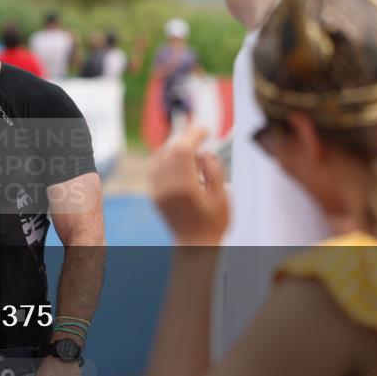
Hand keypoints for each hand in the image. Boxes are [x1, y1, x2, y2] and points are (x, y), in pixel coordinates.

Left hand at [150, 124, 228, 245]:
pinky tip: (176, 157)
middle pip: (171, 150)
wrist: (195, 246)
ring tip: (191, 146)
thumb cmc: (214, 223)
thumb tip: (203, 152)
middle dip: (186, 138)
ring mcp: (157, 191)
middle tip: (200, 133)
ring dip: (175, 146)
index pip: (183, 150)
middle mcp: (166, 187)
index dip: (194, 134)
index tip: (206, 129)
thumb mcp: (223, 196)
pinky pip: (154, 168)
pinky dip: (164, 157)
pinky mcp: (154, 195)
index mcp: (185, 187)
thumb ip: (214, 170)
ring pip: (160, 156)